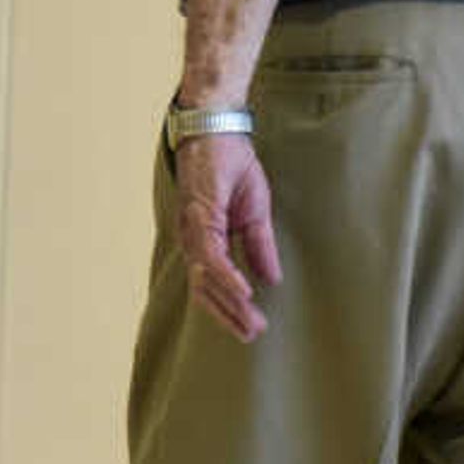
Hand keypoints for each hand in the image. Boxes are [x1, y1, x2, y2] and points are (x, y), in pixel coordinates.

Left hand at [176, 131, 281, 341]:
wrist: (220, 128)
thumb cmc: (232, 166)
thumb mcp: (255, 212)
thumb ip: (260, 247)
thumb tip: (271, 279)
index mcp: (203, 240)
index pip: (212, 285)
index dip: (229, 309)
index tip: (251, 329)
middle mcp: (193, 239)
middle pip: (204, 290)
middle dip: (228, 315)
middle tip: (252, 335)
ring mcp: (193, 228)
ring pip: (206, 277)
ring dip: (229, 302)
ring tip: (251, 322)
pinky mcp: (200, 214)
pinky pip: (211, 253)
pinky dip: (225, 275)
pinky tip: (244, 291)